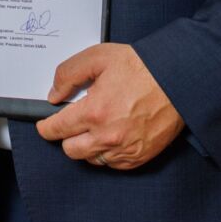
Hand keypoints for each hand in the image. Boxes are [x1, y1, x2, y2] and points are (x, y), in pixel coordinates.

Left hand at [35, 42, 183, 169]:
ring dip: (87, 146)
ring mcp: (124, 150)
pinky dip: (107, 152)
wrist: (176, 79)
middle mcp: (107, 136)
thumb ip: (69, 74)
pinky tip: (111, 135)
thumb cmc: (141, 67)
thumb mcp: (99, 57)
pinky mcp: (139, 157)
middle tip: (72, 123)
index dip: (46, 127)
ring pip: (91, 159)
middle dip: (67, 136)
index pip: (57, 129)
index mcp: (94, 111)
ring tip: (95, 127)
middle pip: (71, 150)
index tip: (44, 126)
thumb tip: (54, 93)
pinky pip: (112, 164)